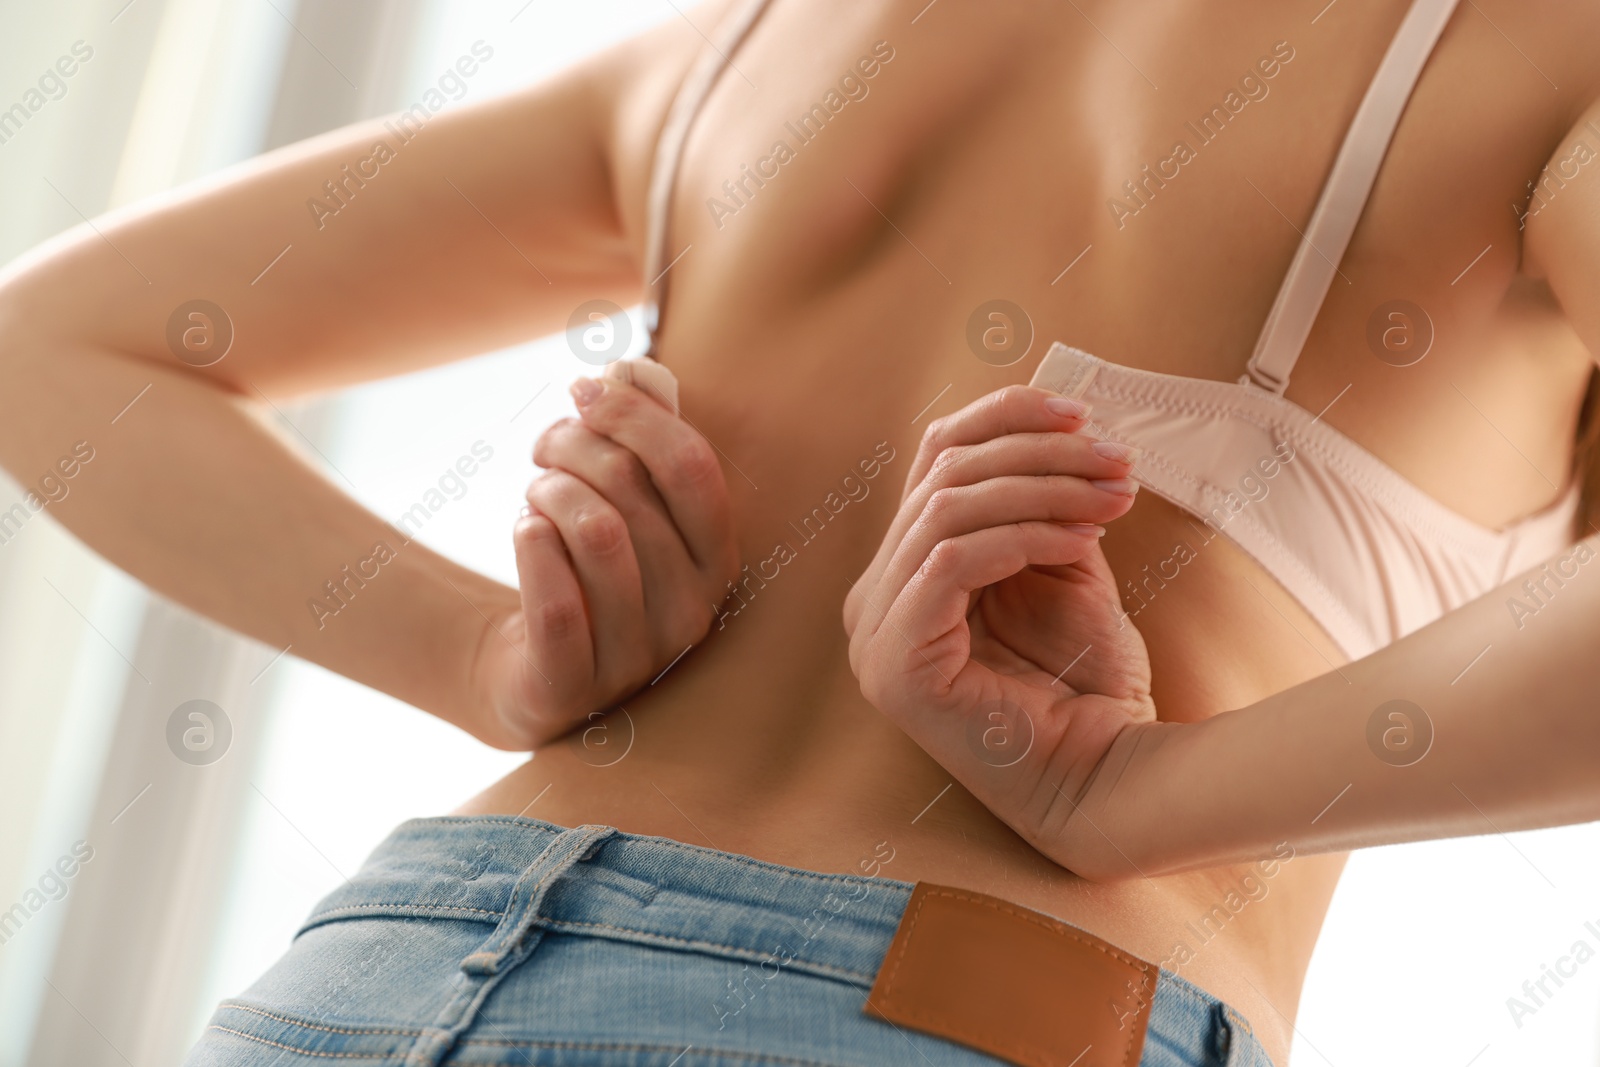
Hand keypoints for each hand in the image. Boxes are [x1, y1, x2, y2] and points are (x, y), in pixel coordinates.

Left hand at [473, 373, 738, 749]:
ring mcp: (639, 656)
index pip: (692, 467)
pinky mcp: (576, 685)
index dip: (634, 415)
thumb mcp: (624, 504)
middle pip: (631, 490)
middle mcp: (693, 612)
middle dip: (573, 447)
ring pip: (596, 533)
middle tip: (545, 446)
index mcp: (717, 560)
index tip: (585, 391)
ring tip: (536, 496)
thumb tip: (630, 370)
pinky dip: (534, 547)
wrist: (536, 670)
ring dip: (549, 492)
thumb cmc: (586, 568)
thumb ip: (639, 439)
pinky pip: (558, 603)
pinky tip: (525, 531)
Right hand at [844, 385, 1157, 871]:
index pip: (933, 462)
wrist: (1107, 778)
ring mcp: (876, 634)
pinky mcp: (895, 663)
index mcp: (903, 572)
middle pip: (939, 478)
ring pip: (943, 510)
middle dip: (1038, 453)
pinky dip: (1022, 535)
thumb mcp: (1059, 564)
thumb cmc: (1087, 682)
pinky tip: (1081, 538)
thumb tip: (1053, 421)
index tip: (1083, 412)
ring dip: (1041, 488)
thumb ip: (1035, 501)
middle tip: (1116, 458)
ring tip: (1114, 493)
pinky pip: (950, 561)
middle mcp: (875, 599)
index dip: (1003, 419)